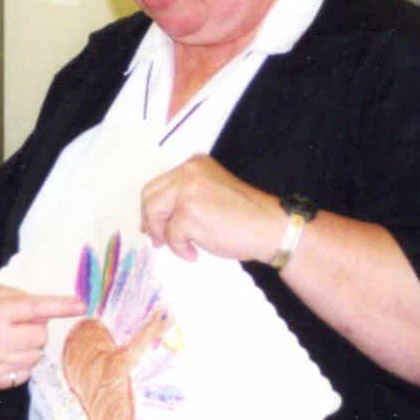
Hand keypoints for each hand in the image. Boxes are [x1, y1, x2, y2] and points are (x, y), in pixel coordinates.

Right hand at [0, 282, 82, 390]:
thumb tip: (50, 314)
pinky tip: (4, 354)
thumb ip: (22, 301)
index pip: (35, 308)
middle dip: (35, 328)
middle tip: (18, 324)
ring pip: (36, 356)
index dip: (61, 306)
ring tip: (9, 339)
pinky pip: (25, 373)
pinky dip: (21, 364)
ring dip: (29, 347)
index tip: (81, 305)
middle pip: (40, 335)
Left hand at [141, 155, 286, 263]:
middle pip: (150, 197)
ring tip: (181, 247)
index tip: (152, 225)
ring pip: (155, 216)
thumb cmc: (245, 216)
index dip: (151, 207)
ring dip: (165, 236)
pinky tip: (195, 253)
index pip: (158, 184)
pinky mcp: (189, 213)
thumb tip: (152, 220)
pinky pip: (171, 236)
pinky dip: (180, 249)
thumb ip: (185, 197)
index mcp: (194, 165)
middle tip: (159, 241)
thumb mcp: (211, 192)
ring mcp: (187, 191)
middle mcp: (188, 173)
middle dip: (151, 221)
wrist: (270, 227)